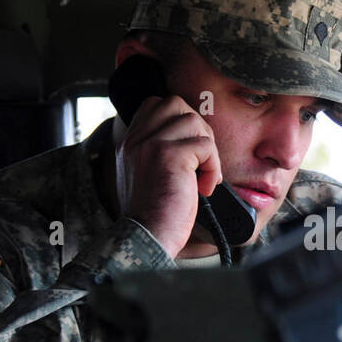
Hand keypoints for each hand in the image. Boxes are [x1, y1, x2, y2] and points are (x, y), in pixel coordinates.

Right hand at [115, 94, 220, 258]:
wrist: (148, 237)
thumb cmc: (154, 214)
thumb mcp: (147, 175)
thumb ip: (158, 151)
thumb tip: (192, 141)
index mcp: (129, 142)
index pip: (156, 104)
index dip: (179, 120)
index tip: (189, 150)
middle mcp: (136, 139)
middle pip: (177, 105)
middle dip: (197, 129)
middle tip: (200, 160)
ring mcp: (152, 144)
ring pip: (194, 122)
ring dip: (207, 150)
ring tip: (202, 177)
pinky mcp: (170, 156)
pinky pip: (205, 146)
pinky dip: (212, 166)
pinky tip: (204, 187)